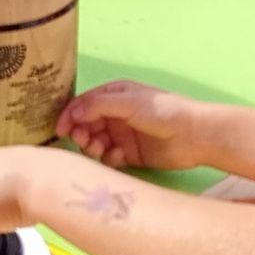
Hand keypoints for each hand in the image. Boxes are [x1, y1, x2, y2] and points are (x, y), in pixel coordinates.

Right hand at [58, 81, 206, 171]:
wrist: (194, 136)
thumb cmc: (163, 112)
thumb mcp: (129, 103)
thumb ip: (99, 105)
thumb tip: (72, 112)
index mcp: (115, 95)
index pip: (83, 104)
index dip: (70, 116)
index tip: (60, 131)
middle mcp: (116, 114)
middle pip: (86, 125)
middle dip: (81, 133)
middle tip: (84, 141)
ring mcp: (122, 135)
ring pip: (95, 143)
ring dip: (93, 147)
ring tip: (101, 150)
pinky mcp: (130, 155)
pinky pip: (109, 158)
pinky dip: (108, 159)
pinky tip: (119, 158)